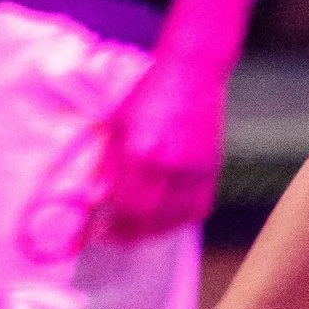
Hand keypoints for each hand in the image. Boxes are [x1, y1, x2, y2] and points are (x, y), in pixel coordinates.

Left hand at [91, 46, 231, 241]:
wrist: (192, 70)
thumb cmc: (151, 90)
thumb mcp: (118, 123)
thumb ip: (109, 164)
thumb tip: (96, 198)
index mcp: (140, 151)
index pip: (123, 203)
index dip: (109, 224)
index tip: (96, 231)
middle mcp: (168, 165)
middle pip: (148, 218)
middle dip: (128, 233)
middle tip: (113, 237)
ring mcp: (194, 169)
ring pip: (175, 219)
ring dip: (154, 232)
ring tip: (137, 232)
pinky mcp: (211, 168)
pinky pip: (198, 208)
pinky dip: (181, 221)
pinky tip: (167, 221)